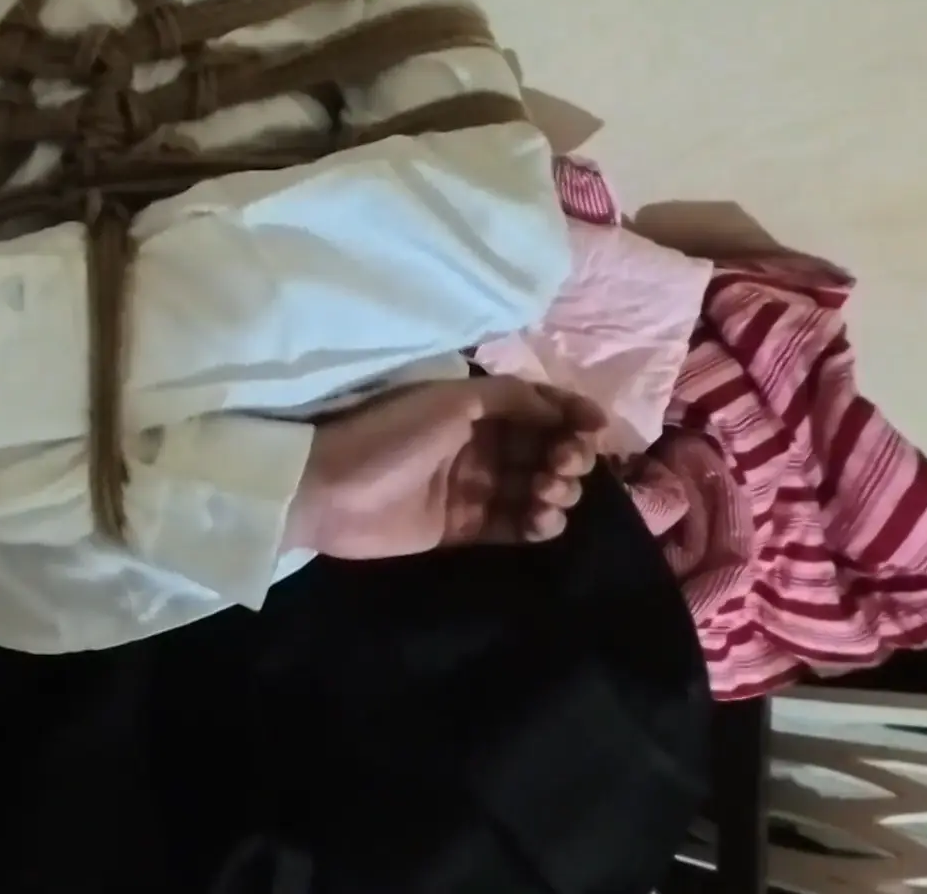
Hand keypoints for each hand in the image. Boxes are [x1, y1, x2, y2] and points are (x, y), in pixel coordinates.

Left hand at [288, 377, 606, 558]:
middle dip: (567, 455)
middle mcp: (478, 445)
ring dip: (556, 490)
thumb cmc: (390, 434)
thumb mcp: (451, 400)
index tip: (596, 428)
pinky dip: (538, 523)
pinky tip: (543, 519)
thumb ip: (511, 398)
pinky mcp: (464, 528)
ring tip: (546, 493)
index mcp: (474, 408)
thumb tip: (559, 408)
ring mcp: (472, 488)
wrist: (330, 488)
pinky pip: (514, 525)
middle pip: (543, 450)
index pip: (538, 408)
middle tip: (562, 464)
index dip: (572, 416)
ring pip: (535, 489)